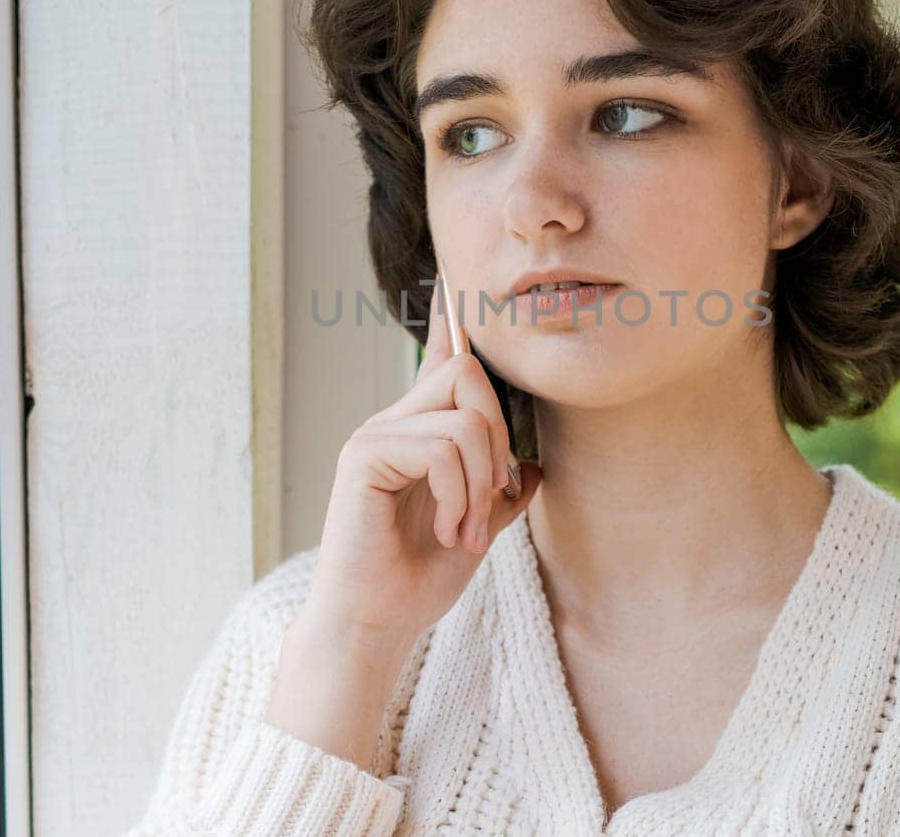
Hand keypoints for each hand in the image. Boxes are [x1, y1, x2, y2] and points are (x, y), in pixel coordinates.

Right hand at [301, 276, 543, 650]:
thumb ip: (501, 494)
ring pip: (463, 415)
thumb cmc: (417, 580)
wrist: (376, 624)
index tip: (453, 275)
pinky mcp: (363, 456)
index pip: (438, 359)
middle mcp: (394, 422)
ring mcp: (375, 435)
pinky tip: (446, 531)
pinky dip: (460, 494)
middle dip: (500, 434)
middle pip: (467, 372)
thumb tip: (536, 467)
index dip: (449, 317)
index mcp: (419, 433)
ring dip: (482, 480)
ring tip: (464, 529)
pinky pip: (441, 447)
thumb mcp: (476, 530)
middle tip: (494, 497)